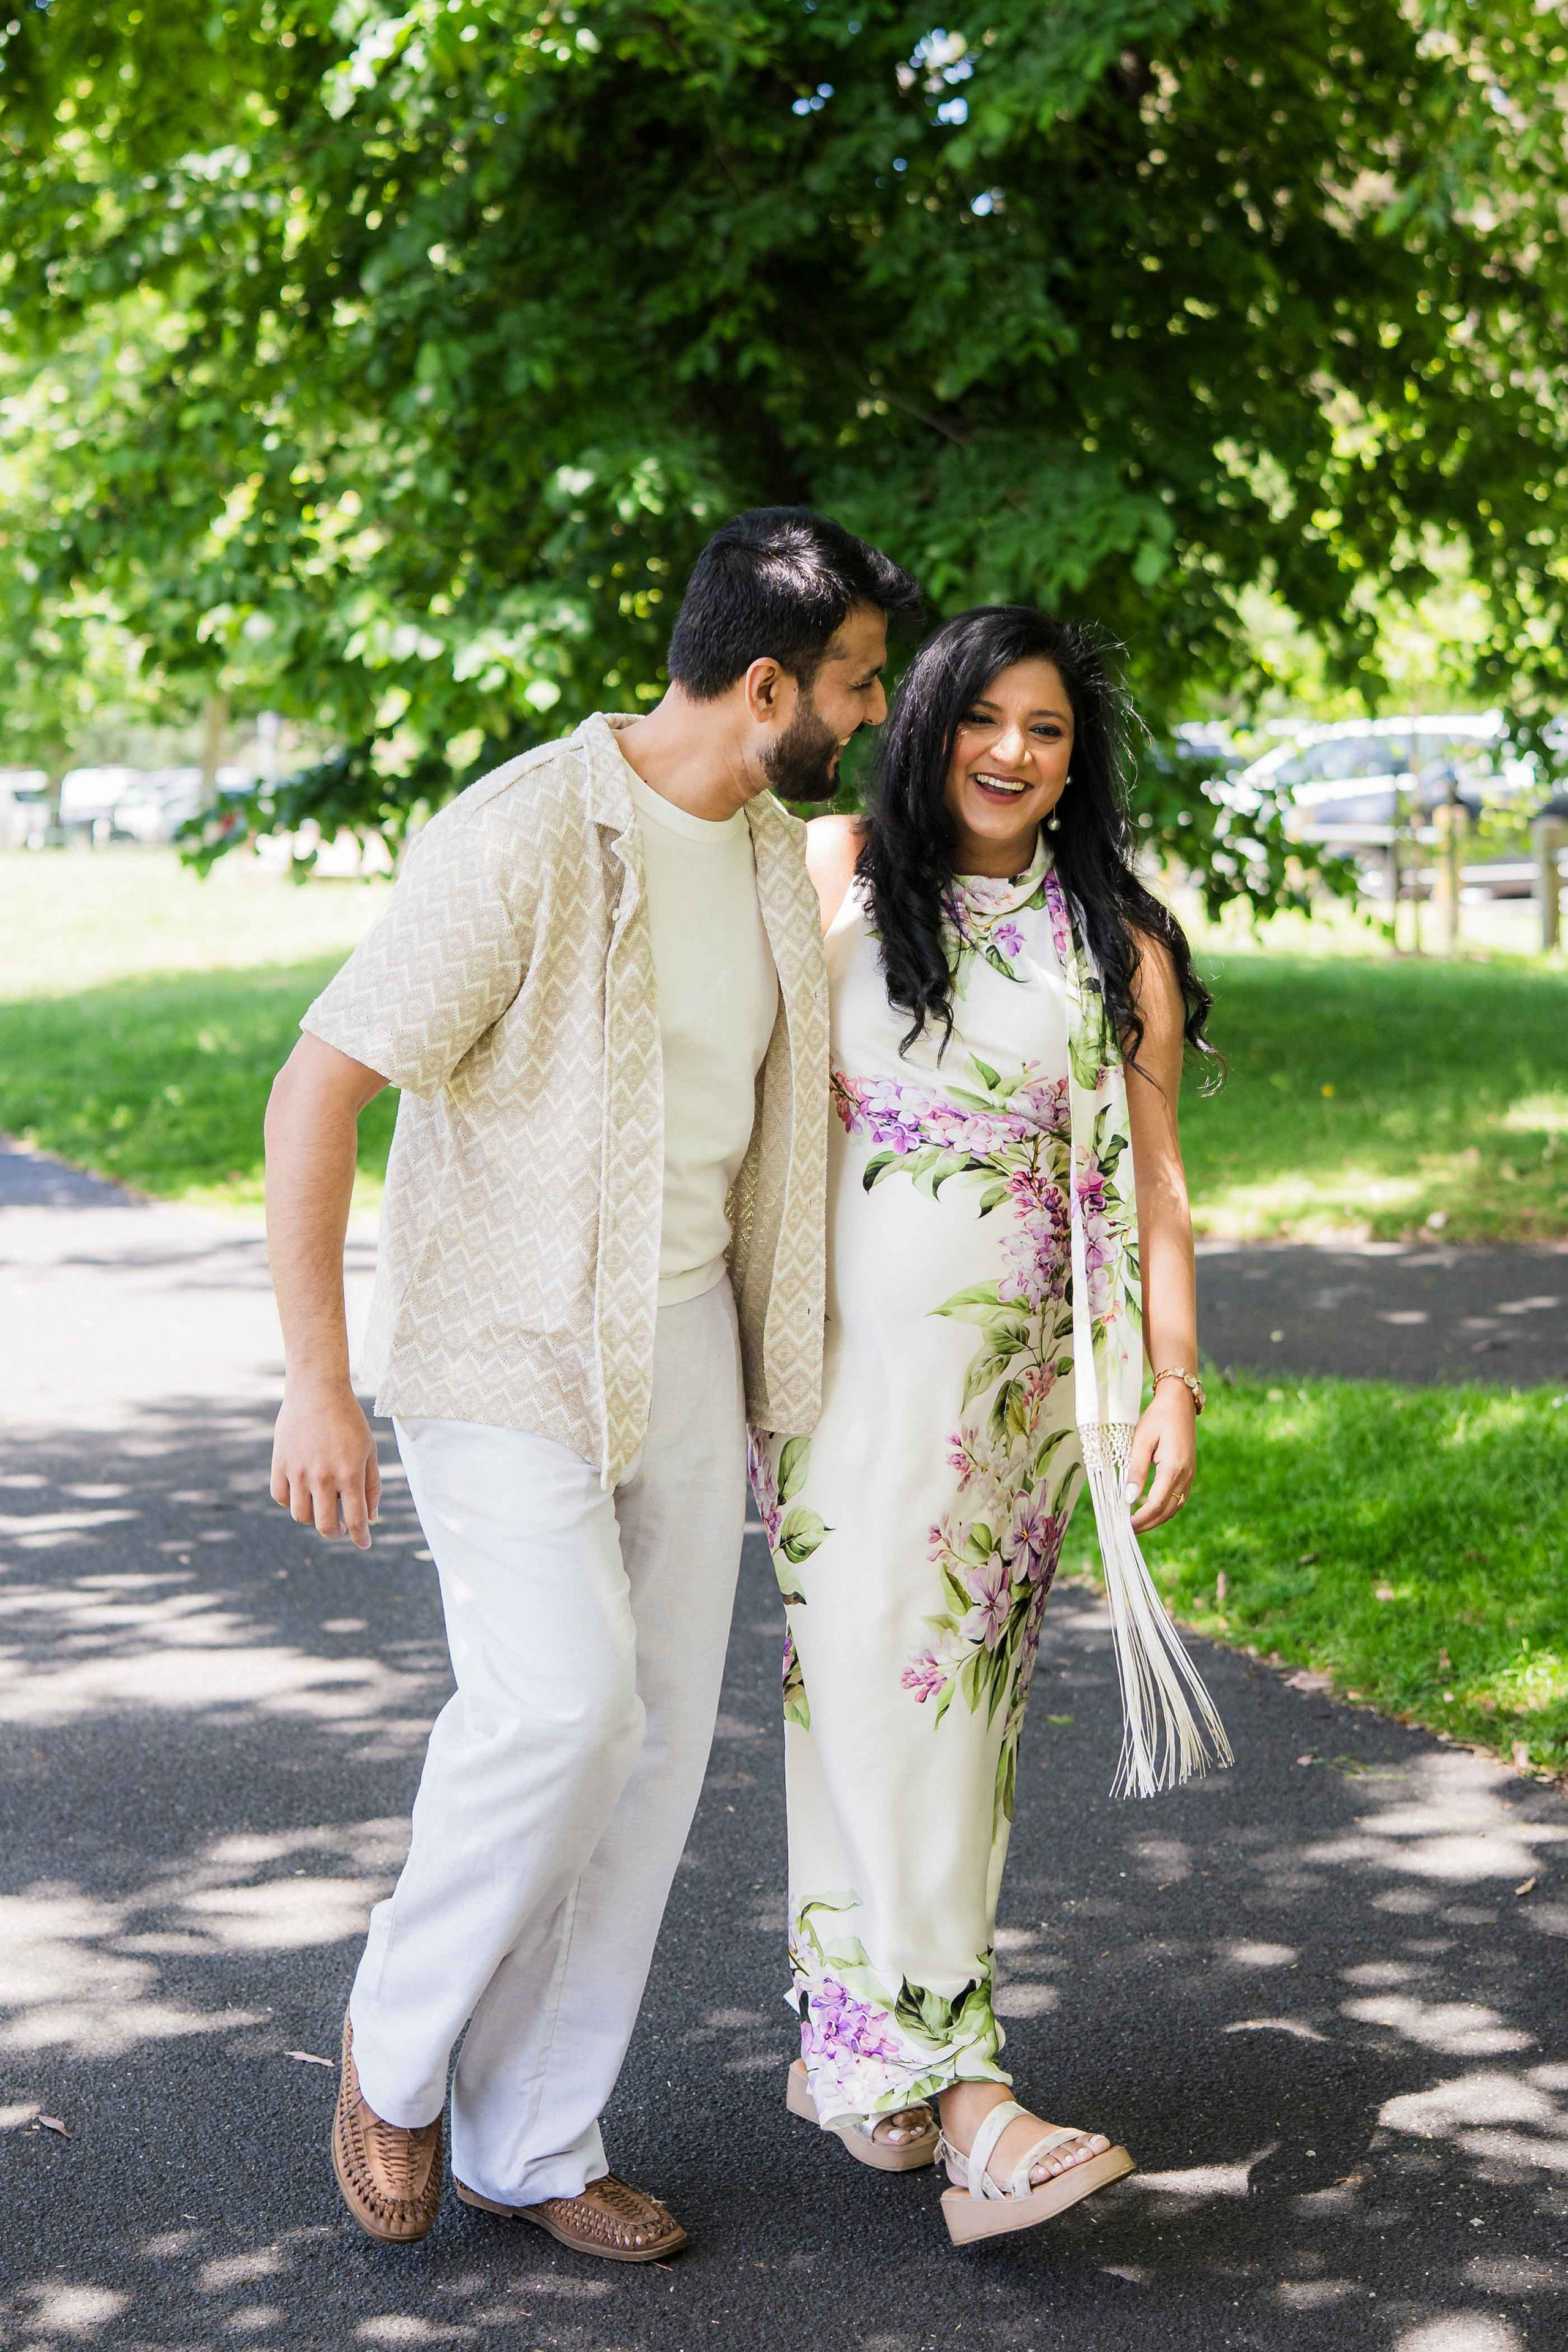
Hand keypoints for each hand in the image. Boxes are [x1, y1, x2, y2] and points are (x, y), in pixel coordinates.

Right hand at [270, 1380, 380, 1546]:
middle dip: (335, 1533)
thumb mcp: (369, 1451)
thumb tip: (372, 1517)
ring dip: (312, 1518)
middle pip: (324, 1525)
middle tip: (339, 1529)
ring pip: (300, 1515)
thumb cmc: (349, 1421)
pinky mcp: (280, 1463)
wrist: (317, 1391)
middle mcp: (322, 1477)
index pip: (355, 1519)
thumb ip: (372, 1485)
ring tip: (321, 1506)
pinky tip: (301, 1494)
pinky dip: (290, 1502)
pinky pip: (280, 1497)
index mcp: (349, 1474)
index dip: (360, 1537)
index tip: (364, 1543)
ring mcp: (298, 1471)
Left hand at [1125, 1381, 1195, 1532]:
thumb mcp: (1141, 1440)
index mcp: (1173, 1467)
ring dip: (1156, 1519)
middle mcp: (1185, 1475)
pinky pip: (1179, 1499)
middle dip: (1148, 1524)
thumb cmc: (1158, 1418)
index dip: (1141, 1518)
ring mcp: (1190, 1476)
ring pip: (1175, 1508)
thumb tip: (1128, 1498)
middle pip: (1167, 1511)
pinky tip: (1150, 1510)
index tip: (1124, 1525)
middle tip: (1127, 1530)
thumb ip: (1136, 1470)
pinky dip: (1165, 1509)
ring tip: (1136, 1524)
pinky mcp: (1188, 1473)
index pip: (1157, 1503)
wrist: (1180, 1403)